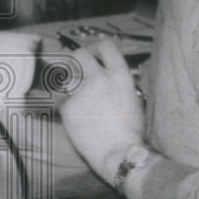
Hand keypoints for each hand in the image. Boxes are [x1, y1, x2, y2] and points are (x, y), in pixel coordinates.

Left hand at [59, 37, 145, 184]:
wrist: (118, 152)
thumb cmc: (131, 130)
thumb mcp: (133, 98)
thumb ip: (119, 82)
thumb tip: (108, 74)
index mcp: (119, 75)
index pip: (106, 46)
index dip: (98, 46)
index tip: (95, 53)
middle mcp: (98, 78)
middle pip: (80, 54)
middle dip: (78, 59)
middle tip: (81, 70)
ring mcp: (81, 92)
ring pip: (68, 76)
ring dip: (73, 83)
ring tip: (81, 98)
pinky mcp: (67, 106)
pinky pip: (65, 99)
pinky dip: (70, 106)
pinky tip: (80, 118)